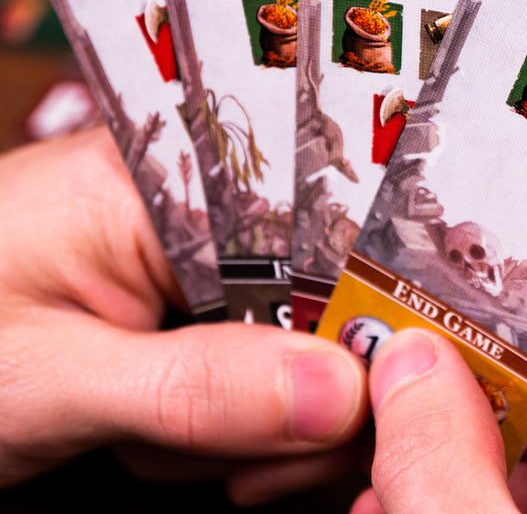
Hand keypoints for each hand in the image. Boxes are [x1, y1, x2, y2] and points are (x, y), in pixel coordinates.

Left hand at [0, 127, 368, 504]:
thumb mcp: (48, 377)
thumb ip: (193, 386)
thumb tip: (341, 393)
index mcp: (172, 176)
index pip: (319, 220)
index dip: (359, 304)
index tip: (366, 391)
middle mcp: (201, 206)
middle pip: (323, 288)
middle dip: (302, 390)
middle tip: (243, 461)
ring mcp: (203, 264)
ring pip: (302, 340)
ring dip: (261, 424)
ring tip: (170, 452)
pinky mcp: (197, 311)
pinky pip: (267, 367)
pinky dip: (245, 430)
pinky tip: (185, 451)